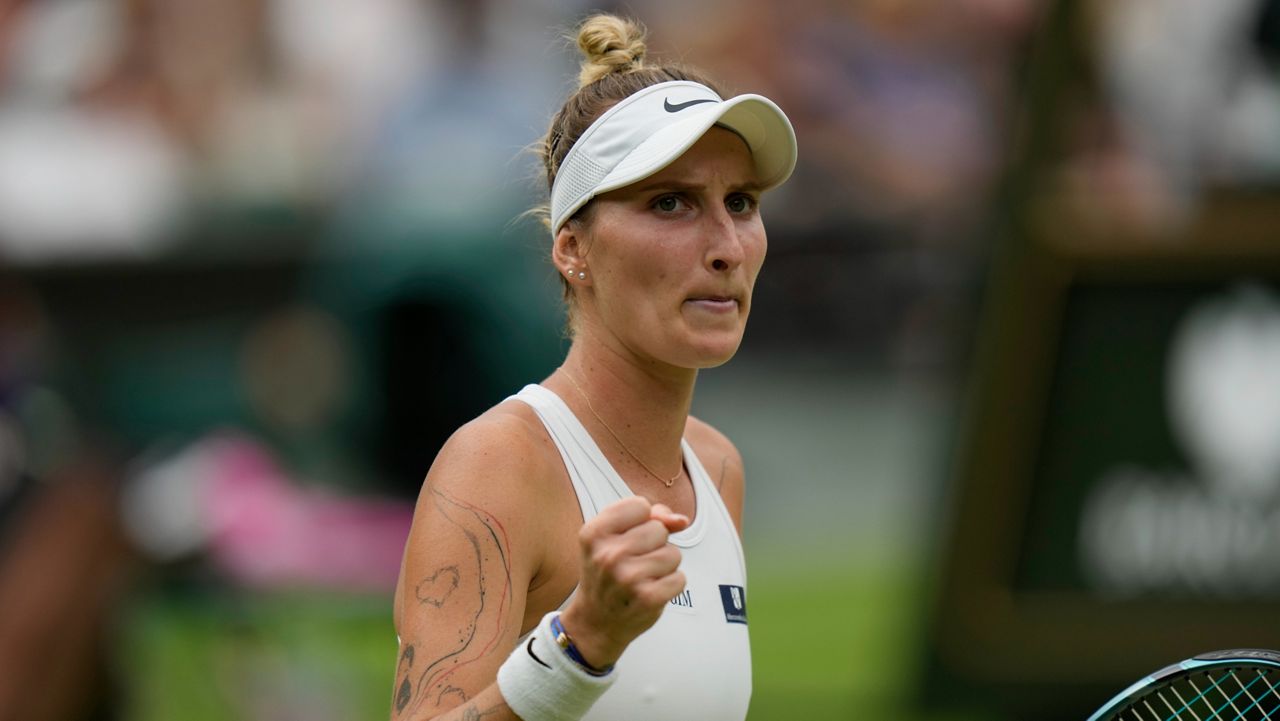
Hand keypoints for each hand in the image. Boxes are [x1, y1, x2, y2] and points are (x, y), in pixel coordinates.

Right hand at [559, 496, 688, 668]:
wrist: (595, 623)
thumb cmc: (608, 573)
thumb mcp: (614, 538)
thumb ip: (649, 518)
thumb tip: (681, 521)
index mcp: (594, 533)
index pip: (640, 505)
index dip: (641, 521)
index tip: (627, 538)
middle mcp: (608, 555)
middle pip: (659, 529)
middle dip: (654, 544)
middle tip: (634, 562)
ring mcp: (628, 578)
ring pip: (673, 554)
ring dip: (664, 566)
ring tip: (643, 577)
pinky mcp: (647, 599)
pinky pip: (680, 578)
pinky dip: (670, 585)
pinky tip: (651, 592)